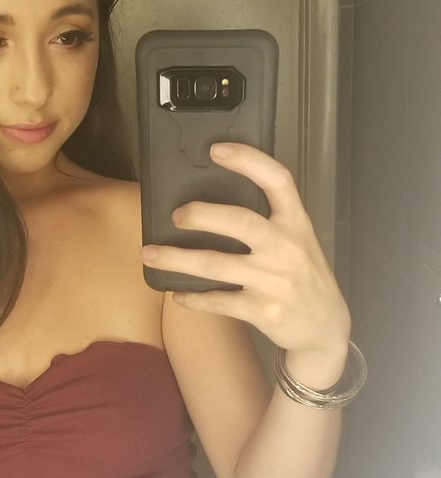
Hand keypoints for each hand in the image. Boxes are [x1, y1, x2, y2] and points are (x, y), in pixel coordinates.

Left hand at [141, 142, 350, 382]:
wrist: (326, 328)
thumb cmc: (305, 277)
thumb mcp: (300, 241)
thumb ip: (271, 222)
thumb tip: (217, 207)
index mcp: (297, 223)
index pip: (278, 180)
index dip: (248, 160)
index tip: (216, 149)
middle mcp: (286, 248)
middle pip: (240, 221)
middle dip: (202, 215)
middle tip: (176, 216)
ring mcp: (274, 281)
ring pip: (216, 265)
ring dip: (177, 259)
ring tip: (150, 254)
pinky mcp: (263, 310)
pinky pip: (218, 301)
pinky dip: (193, 298)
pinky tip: (178, 294)